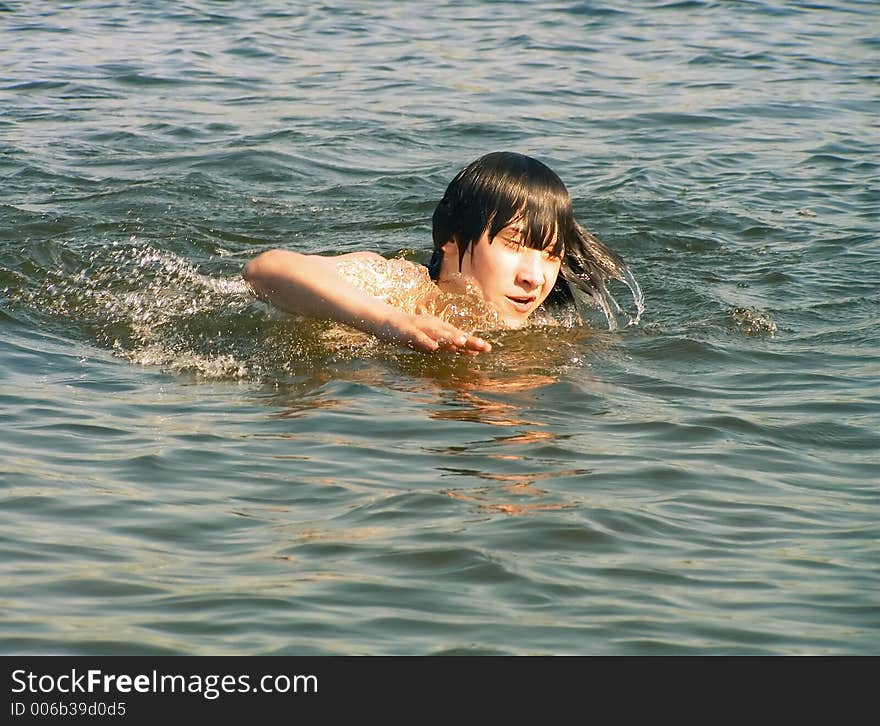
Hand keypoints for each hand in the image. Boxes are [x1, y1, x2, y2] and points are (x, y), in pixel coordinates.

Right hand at [372, 310, 491, 354]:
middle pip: (453, 335)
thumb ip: (451, 345)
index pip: (460, 337)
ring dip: (450, 339)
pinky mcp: (408, 331)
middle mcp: (434, 328)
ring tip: (462, 343)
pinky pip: (418, 337)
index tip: (488, 348)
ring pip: (438, 334)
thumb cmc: (413, 331)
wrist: (388, 322)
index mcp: (441, 330)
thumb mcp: (434, 339)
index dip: (473, 343)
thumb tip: (472, 351)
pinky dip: (425, 342)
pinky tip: (433, 347)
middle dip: (468, 341)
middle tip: (484, 346)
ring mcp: (421, 329)